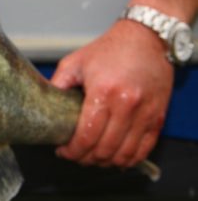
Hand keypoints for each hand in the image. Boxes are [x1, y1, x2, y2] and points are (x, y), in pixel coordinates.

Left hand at [51, 20, 173, 167]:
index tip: (63, 151)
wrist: (146, 38)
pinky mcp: (159, 116)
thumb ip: (57, 85)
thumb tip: (43, 106)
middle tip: (75, 156)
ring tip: (92, 158)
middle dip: (85, 158)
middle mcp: (127, 105)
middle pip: (105, 149)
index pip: (86, 136)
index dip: (72, 151)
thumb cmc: (109, 49)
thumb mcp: (74, 62)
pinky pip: (145, 148)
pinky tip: (115, 158)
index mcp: (103, 92)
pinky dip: (129, 158)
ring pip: (125, 153)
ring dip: (106, 162)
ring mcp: (146, 113)